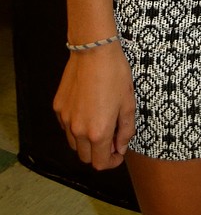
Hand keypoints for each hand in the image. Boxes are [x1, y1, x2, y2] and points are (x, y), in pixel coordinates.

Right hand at [53, 44, 135, 169]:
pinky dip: (76, 127)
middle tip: (111, 138)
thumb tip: (120, 148)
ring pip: (74, 144)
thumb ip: (125, 131)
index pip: (99, 163)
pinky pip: (66, 127)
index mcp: (97, 132)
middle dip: (99, 153)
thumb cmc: (115, 75)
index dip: (111, 162)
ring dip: (87, 141)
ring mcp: (65, 119)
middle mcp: (77, 130)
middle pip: (85, 157)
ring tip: (100, 122)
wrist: (94, 52)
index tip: (118, 153)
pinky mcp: (58, 108)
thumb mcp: (128, 104)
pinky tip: (88, 111)